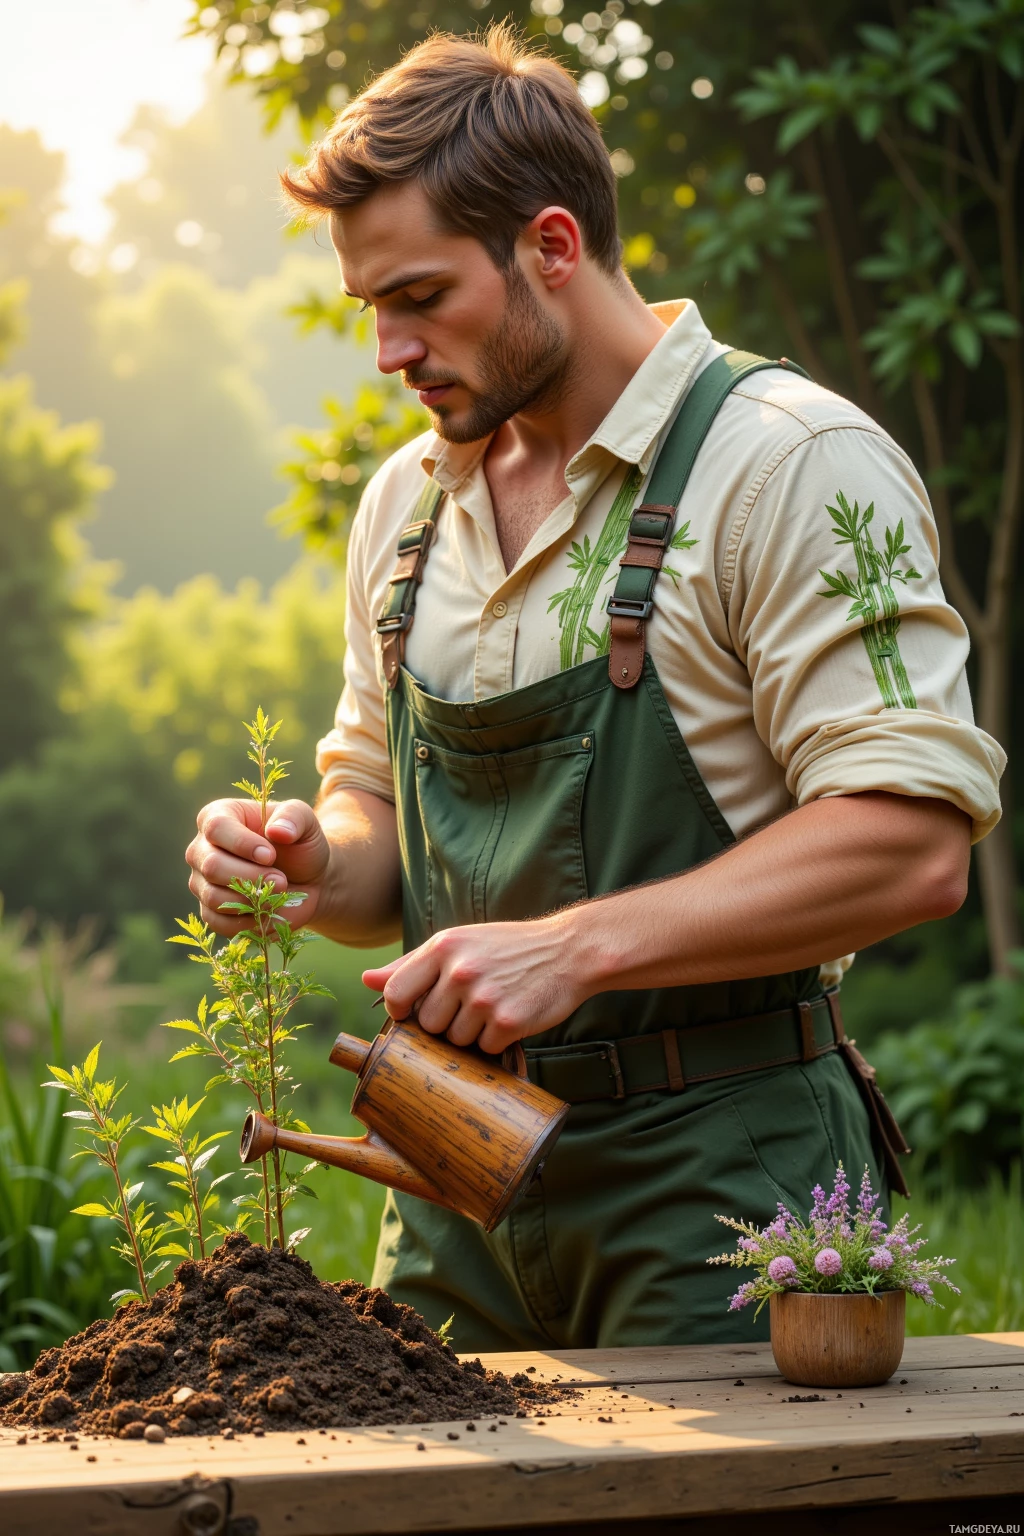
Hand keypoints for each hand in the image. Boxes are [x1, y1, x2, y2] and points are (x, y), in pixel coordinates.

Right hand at [186, 797, 330, 935]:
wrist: (308, 881)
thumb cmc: (300, 845)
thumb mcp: (305, 821)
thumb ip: (293, 817)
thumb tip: (277, 831)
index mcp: (219, 815)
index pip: (216, 828)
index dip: (243, 844)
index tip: (270, 855)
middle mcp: (202, 848)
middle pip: (211, 865)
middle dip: (252, 876)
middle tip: (281, 879)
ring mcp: (201, 881)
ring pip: (213, 896)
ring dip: (251, 900)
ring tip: (278, 892)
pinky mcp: (208, 910)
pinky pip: (217, 922)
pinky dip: (247, 921)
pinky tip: (267, 910)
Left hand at [362, 915, 587, 1054]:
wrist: (569, 951)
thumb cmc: (508, 948)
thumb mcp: (459, 942)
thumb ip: (411, 963)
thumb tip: (366, 979)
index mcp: (443, 947)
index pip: (395, 992)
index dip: (401, 1010)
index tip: (416, 1012)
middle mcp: (460, 971)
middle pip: (427, 1023)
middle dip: (445, 1022)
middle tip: (472, 1002)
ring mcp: (484, 998)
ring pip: (455, 1040)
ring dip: (472, 1033)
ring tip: (494, 1006)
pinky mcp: (508, 1022)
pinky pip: (484, 1048)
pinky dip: (496, 1040)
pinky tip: (511, 1016)